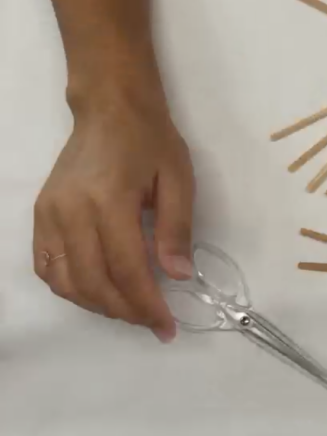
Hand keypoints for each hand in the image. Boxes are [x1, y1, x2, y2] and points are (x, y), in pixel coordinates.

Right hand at [33, 75, 193, 342]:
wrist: (110, 108)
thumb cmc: (151, 140)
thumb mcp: (179, 180)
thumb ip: (176, 230)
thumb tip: (178, 276)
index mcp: (108, 200)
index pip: (125, 269)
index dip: (147, 305)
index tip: (167, 327)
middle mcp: (70, 211)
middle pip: (93, 282)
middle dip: (125, 311)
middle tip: (154, 323)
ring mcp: (49, 213)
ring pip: (64, 281)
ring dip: (97, 305)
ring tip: (131, 311)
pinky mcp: (40, 214)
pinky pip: (46, 265)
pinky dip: (70, 287)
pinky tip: (98, 292)